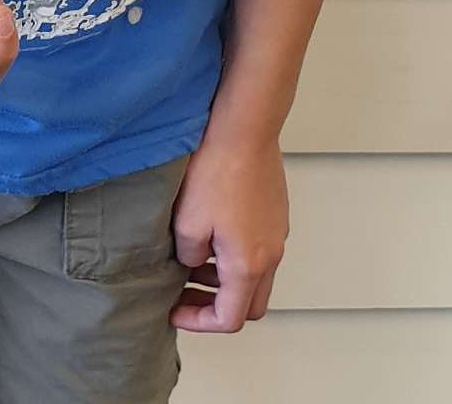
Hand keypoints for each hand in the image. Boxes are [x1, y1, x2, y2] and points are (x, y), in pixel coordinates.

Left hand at [171, 128, 288, 331]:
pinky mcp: (276, 214)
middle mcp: (270, 256)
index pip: (229, 318)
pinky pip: (260, 251)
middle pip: (249, 305)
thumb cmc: (216, 170)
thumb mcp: (186, 221)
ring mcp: (277, 235)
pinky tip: (212, 234)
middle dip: (217, 307)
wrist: (244, 130)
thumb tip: (193, 263)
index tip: (175, 311)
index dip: (199, 322)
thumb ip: (188, 255)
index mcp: (247, 265)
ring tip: (194, 263)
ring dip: (227, 281)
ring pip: (257, 278)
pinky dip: (237, 257)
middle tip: (185, 293)